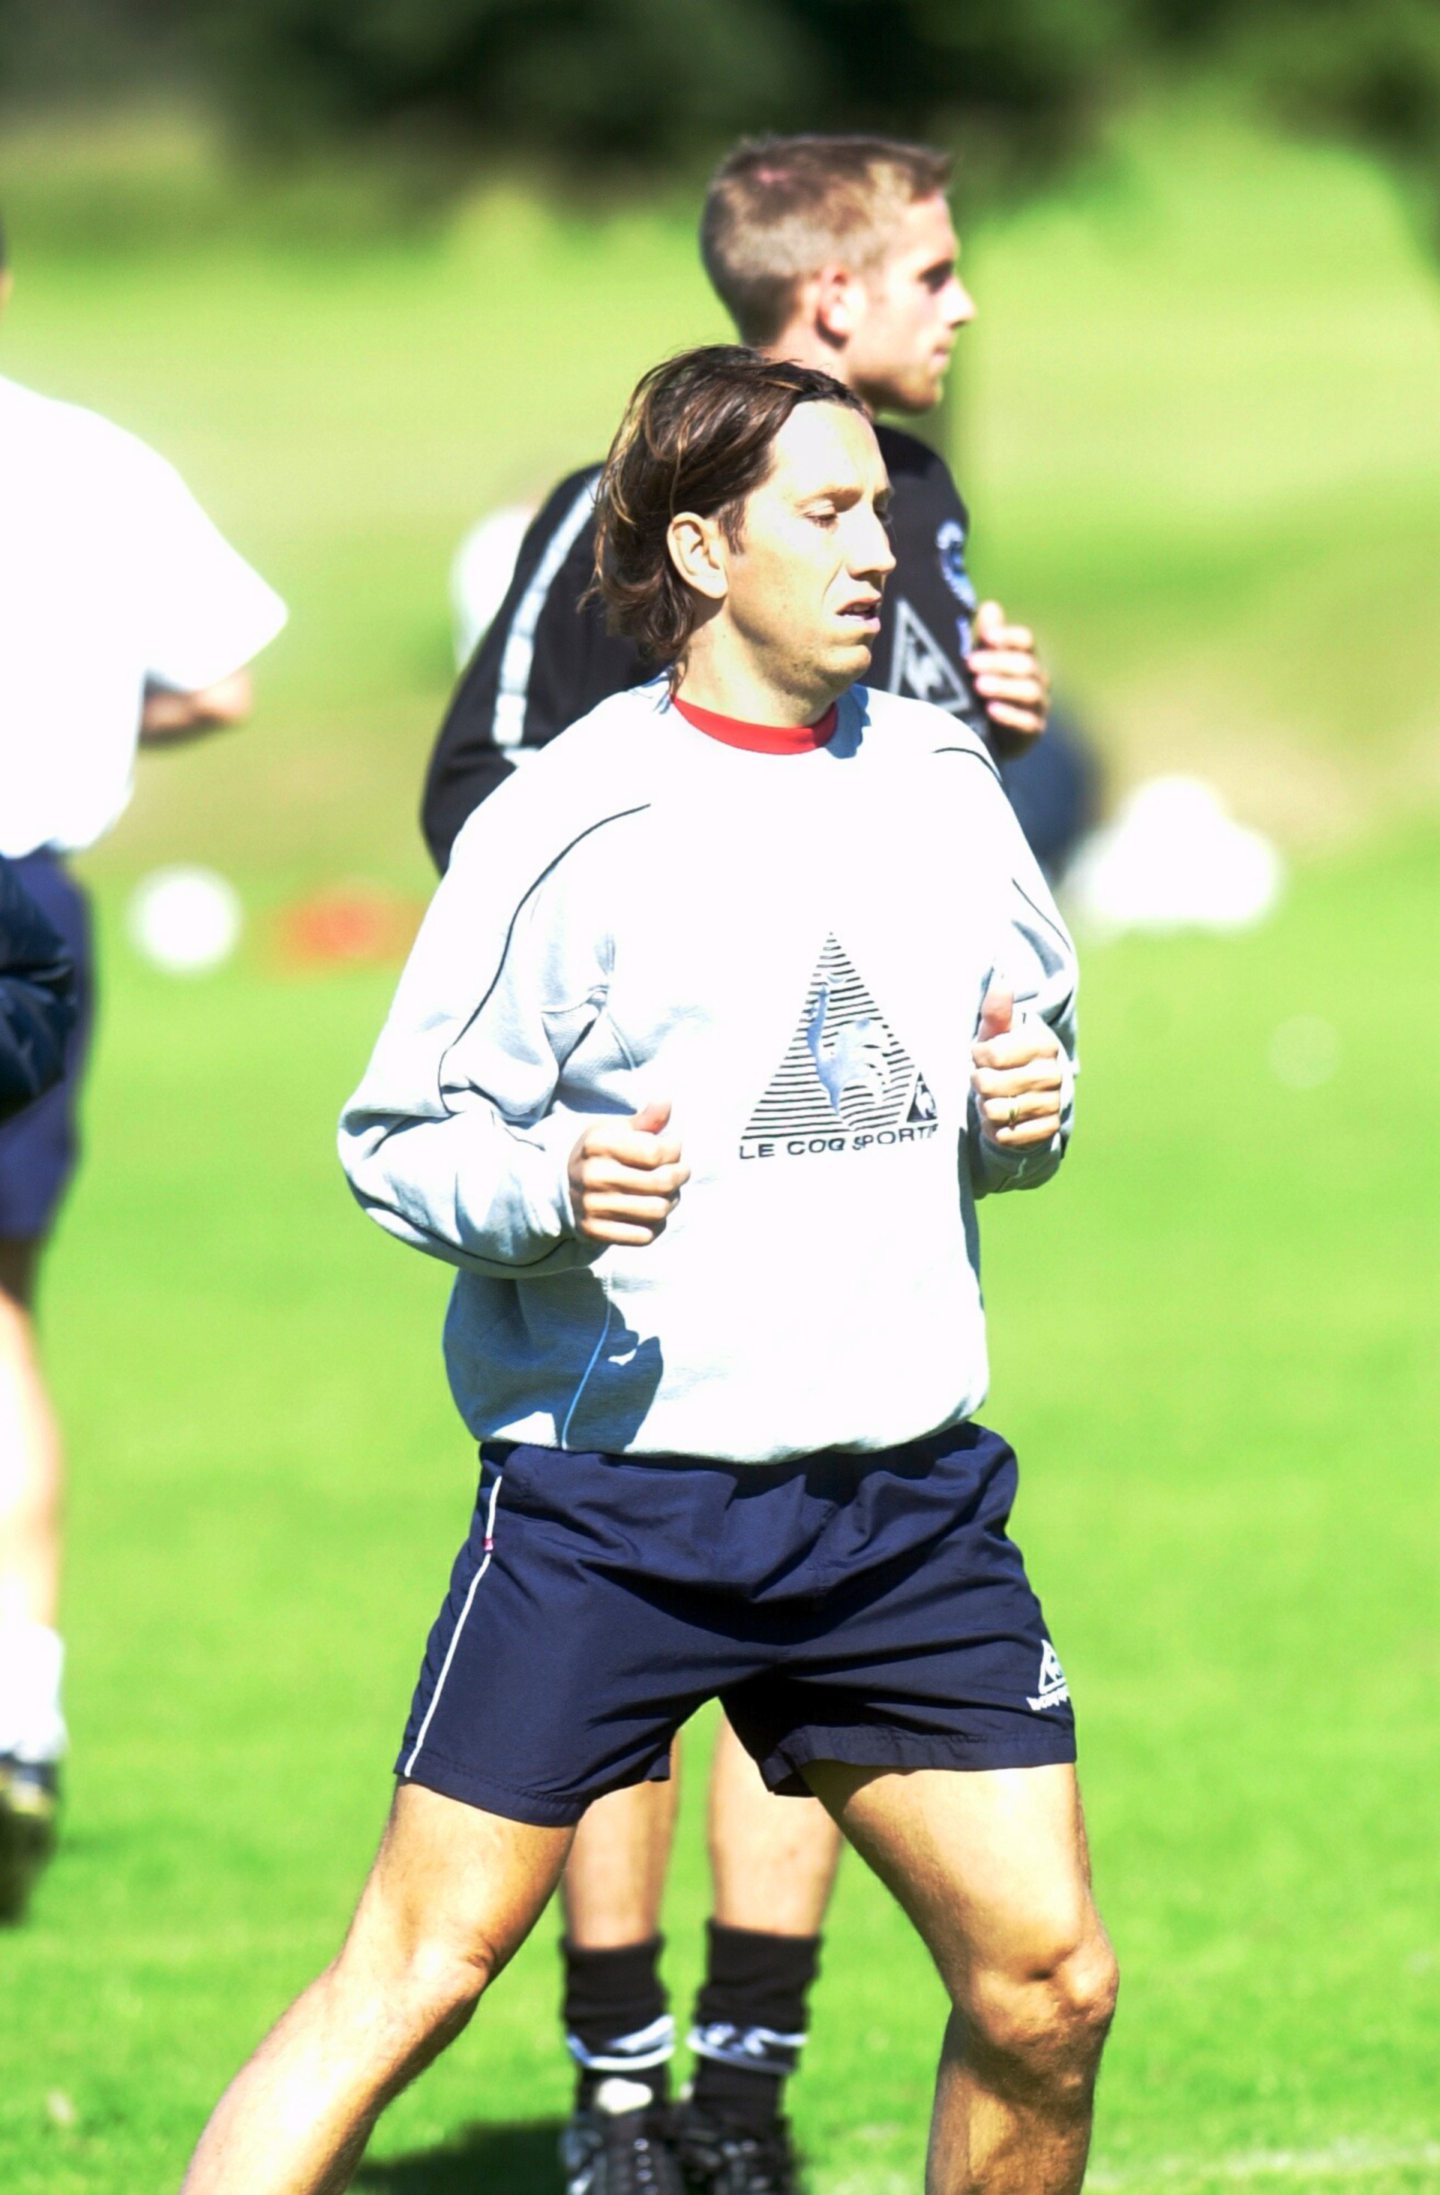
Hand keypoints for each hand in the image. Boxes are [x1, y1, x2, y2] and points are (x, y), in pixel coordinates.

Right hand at [568, 1099, 689, 1246]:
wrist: (561, 1187)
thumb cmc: (599, 1154)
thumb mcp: (614, 1130)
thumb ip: (644, 1120)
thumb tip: (666, 1102)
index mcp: (598, 1144)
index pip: (656, 1151)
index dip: (675, 1150)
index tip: (675, 1147)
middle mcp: (592, 1175)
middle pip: (662, 1182)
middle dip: (681, 1175)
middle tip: (682, 1171)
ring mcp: (592, 1206)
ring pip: (658, 1210)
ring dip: (672, 1201)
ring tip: (670, 1192)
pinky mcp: (595, 1231)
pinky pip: (644, 1236)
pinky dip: (657, 1225)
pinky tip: (654, 1213)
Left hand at [967, 600, 1048, 749]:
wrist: (984, 737)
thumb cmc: (981, 691)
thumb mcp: (980, 662)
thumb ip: (987, 638)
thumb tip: (989, 606)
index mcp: (1023, 657)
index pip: (1025, 641)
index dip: (1008, 636)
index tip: (986, 635)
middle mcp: (1036, 679)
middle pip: (1026, 664)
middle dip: (998, 662)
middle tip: (970, 663)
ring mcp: (1038, 705)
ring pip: (1029, 691)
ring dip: (1003, 686)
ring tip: (978, 685)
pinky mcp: (1033, 731)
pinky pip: (1027, 722)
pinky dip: (1009, 715)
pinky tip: (990, 710)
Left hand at [970, 983, 1063, 1146]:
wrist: (1024, 1095)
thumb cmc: (1004, 1056)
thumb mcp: (997, 1032)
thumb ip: (996, 1010)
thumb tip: (1001, 979)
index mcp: (1044, 1043)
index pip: (992, 1054)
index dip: (978, 1057)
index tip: (982, 1056)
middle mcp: (1054, 1073)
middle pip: (990, 1084)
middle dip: (980, 1083)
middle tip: (987, 1079)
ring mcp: (1053, 1102)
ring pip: (996, 1111)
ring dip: (987, 1106)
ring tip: (995, 1097)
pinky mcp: (1048, 1129)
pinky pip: (1007, 1135)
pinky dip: (997, 1129)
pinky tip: (1004, 1117)